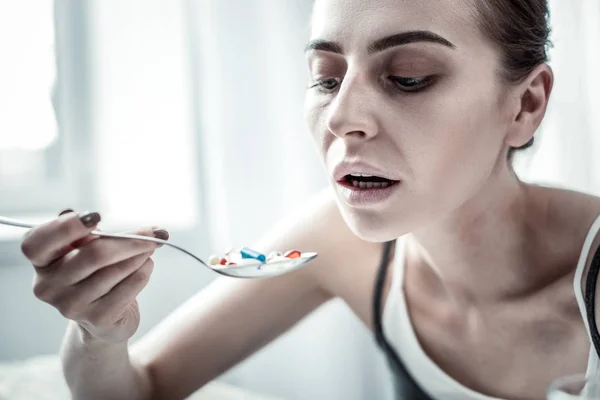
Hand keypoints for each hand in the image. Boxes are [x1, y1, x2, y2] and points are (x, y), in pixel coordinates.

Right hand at [21, 209, 168, 343]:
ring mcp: (71, 305)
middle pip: (94, 254)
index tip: (97, 216)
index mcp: (42, 261)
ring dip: (140, 255)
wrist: (103, 317)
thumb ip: (98, 235)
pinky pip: (129, 287)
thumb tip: (145, 231)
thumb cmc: (94, 274)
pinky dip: (143, 272)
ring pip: (116, 270)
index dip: (66, 227)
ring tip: (150, 248)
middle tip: (152, 233)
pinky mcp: (97, 318)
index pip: (38, 242)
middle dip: (130, 240)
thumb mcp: (86, 250)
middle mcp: (49, 285)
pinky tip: (147, 266)